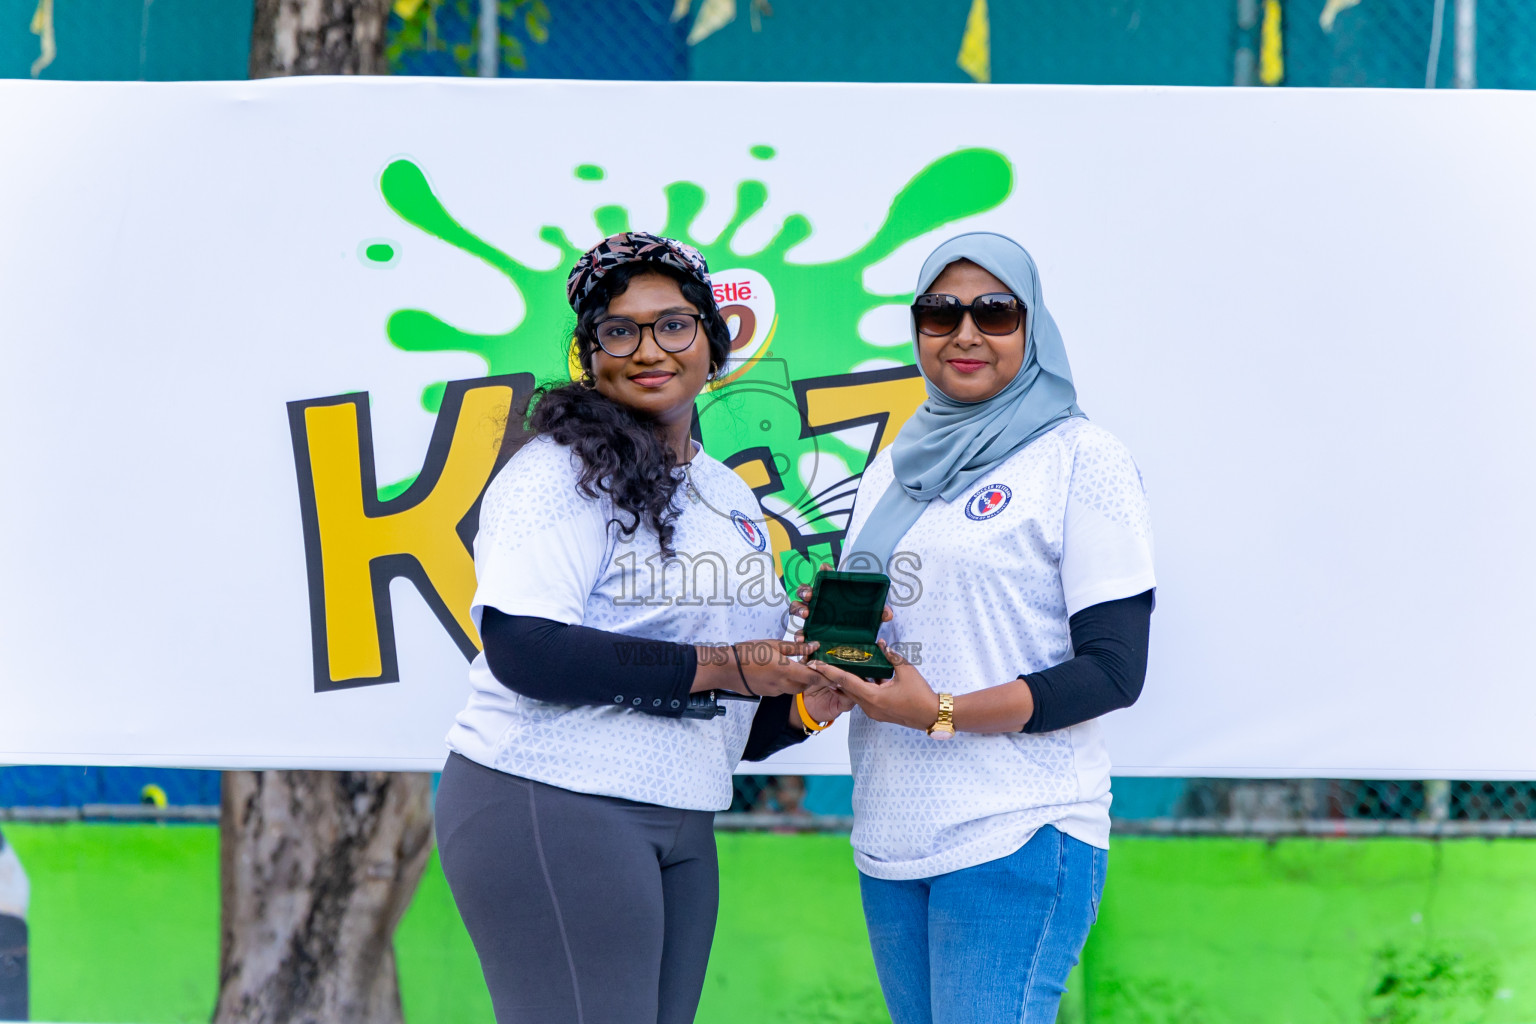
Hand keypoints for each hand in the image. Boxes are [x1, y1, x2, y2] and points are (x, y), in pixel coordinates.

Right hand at [728, 639, 821, 697]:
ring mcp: (775, 691)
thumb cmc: (748, 653)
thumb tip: (813, 646)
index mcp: (787, 671)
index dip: (827, 677)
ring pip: (796, 688)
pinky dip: (788, 682)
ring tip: (798, 667)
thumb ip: (796, 647)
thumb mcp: (774, 644)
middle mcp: (783, 685)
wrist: (727, 669)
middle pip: (806, 685)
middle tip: (815, 665)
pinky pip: (784, 689)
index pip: (814, 677)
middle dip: (813, 677)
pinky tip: (782, 671)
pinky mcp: (769, 693)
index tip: (836, 676)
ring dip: (801, 680)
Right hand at [788, 562, 894, 639]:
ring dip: (798, 609)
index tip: (825, 567)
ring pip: (797, 607)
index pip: (825, 577)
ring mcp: (811, 617)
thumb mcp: (869, 618)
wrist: (851, 644)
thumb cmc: (857, 624)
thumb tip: (887, 613)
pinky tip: (802, 638)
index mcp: (831, 594)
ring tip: (805, 614)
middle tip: (810, 596)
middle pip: (805, 590)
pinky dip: (799, 635)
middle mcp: (818, 602)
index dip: (824, 571)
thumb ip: (877, 614)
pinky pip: (800, 632)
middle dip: (805, 590)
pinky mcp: (809, 632)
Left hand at [807, 640, 939, 732]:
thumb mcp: (906, 671)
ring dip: (846, 682)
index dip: (829, 671)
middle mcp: (869, 706)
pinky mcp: (878, 712)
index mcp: (872, 696)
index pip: (845, 681)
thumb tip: (881, 644)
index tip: (815, 664)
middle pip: (846, 688)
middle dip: (832, 676)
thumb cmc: (920, 695)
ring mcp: (873, 711)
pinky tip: (860, 676)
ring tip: (835, 667)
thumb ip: (891, 656)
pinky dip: (858, 687)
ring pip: (854, 694)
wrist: (932, 715)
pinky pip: (863, 698)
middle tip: (820, 663)